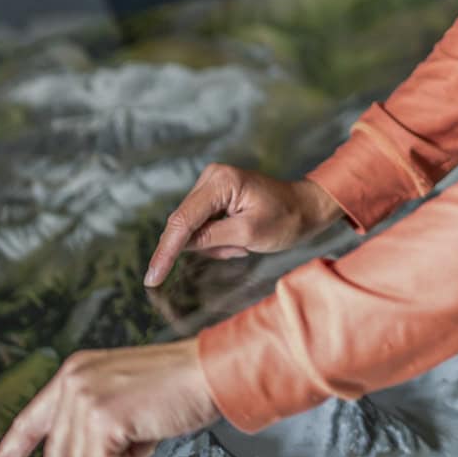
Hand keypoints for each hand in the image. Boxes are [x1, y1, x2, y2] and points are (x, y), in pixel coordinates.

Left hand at [0, 338, 216, 456]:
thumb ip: (86, 412)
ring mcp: (85, 398)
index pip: (29, 420)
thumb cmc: (174, 385)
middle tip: (129, 432)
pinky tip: (145, 432)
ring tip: (140, 427)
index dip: (8, 455)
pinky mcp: (102, 418)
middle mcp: (73, 380)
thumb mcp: (118, 389)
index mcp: (75, 371)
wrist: (208, 370)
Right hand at [143, 165, 342, 286]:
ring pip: (193, 229)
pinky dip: (218, 240)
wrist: (305, 209)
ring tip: (244, 244)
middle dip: (207, 246)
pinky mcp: (214, 196)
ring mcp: (212, 185)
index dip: (166, 251)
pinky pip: (203, 227)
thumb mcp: (247, 234)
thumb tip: (181, 244)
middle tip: (239, 250)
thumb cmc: (285, 220)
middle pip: (185, 224)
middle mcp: (212, 177)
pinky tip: (240, 240)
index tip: (152, 279)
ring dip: (215, 245)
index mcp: (221, 181)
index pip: (183, 221)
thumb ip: (211, 238)